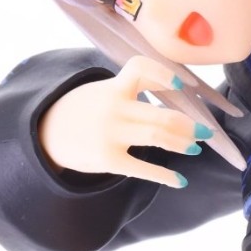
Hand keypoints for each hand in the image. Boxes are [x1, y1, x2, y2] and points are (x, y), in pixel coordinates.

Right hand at [39, 55, 221, 186]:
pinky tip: (180, 180)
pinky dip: (165, 176)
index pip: (141, 69)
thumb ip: (130, 89)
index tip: (182, 86)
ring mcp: (111, 134)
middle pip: (161, 114)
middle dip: (189, 125)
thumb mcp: (101, 90)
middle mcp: (114, 108)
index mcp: (114, 87)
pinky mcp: (108, 159)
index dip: (164, 75)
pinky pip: (143, 168)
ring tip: (195, 148)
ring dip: (182, 143)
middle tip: (206, 132)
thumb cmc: (83, 110)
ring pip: (157, 136)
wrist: (45, 133)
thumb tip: (172, 93)